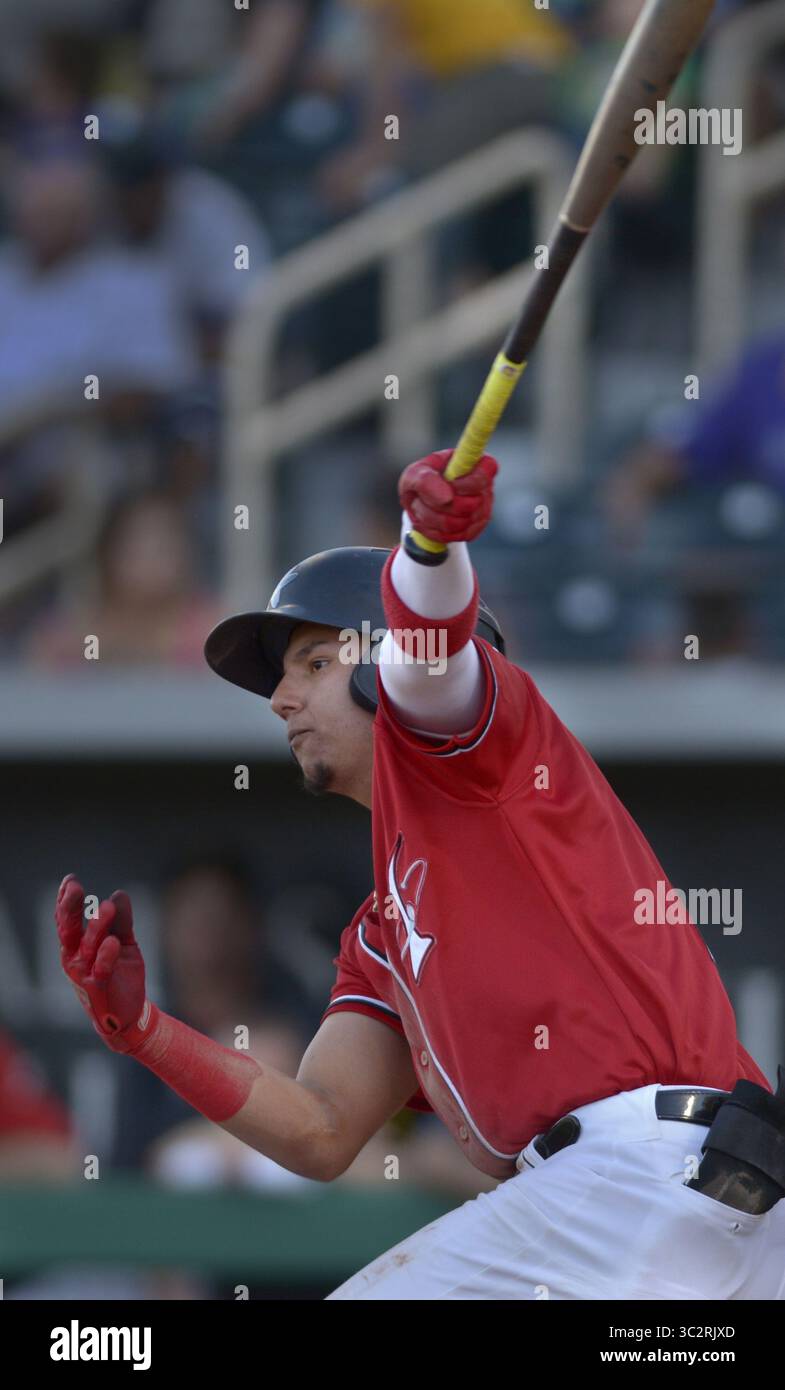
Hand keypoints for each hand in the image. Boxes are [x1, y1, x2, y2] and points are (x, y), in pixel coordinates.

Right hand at [55, 875, 153, 1053]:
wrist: (129, 1014)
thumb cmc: (120, 974)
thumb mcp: (124, 942)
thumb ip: (122, 920)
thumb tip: (119, 894)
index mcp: (77, 945)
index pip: (68, 920)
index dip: (66, 901)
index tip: (70, 880)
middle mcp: (75, 958)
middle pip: (69, 930)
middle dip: (71, 908)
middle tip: (74, 888)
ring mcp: (84, 973)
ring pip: (87, 946)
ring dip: (96, 927)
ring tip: (105, 907)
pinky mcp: (99, 987)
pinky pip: (101, 969)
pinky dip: (106, 956)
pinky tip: (113, 942)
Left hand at [398, 448, 497, 543]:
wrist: (420, 502)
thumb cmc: (420, 482)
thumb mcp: (414, 474)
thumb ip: (426, 480)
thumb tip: (447, 499)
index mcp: (472, 462)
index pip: (486, 470)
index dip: (468, 483)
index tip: (450, 484)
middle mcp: (483, 485)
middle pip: (469, 505)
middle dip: (438, 506)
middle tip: (422, 498)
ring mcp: (483, 507)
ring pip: (460, 523)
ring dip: (432, 519)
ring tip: (422, 509)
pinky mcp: (476, 527)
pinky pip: (459, 536)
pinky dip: (437, 532)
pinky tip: (430, 522)